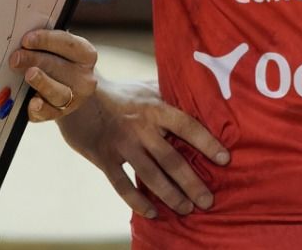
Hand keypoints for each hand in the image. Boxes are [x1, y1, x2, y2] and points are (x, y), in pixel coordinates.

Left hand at [8, 29, 95, 120]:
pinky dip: (40, 109)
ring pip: (58, 92)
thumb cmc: (60, 61)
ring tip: (29, 75)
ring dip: (42, 83)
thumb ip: (45, 42)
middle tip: (16, 57)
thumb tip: (22, 41)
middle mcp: (84, 78)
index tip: (26, 39)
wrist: (70, 88)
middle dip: (35, 60)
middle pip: (58, 67)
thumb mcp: (59, 48)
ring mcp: (74, 99)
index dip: (46, 40)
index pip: (68, 44)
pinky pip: (48, 113)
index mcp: (86, 54)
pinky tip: (32, 103)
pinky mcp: (59, 113)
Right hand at [56, 77, 227, 219]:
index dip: (207, 142)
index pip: (186, 126)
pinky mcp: (103, 157)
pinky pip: (123, 185)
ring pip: (151, 176)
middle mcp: (140, 126)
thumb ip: (170, 96)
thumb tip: (201, 102)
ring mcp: (121, 143)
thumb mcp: (146, 88)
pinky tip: (153, 212)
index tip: (225, 159)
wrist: (77, 96)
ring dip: (171, 196)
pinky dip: (138, 201)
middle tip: (208, 201)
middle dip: (192, 183)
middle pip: (171, 159)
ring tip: (187, 209)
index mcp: (154, 107)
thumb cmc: (120, 93)